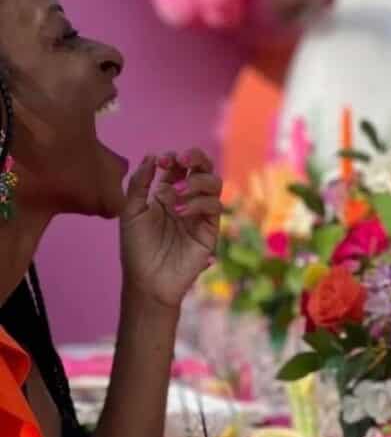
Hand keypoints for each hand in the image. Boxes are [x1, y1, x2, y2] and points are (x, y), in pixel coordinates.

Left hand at [120, 149, 223, 309]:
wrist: (147, 279)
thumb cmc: (137, 248)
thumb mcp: (130, 212)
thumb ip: (139, 184)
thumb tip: (151, 156)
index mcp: (168, 193)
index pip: (179, 166)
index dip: (172, 158)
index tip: (159, 162)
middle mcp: (187, 199)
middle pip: (203, 168)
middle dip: (196, 157)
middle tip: (182, 159)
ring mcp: (200, 213)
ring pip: (214, 183)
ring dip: (196, 181)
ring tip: (175, 193)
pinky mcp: (210, 228)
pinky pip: (214, 206)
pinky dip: (197, 203)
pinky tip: (178, 212)